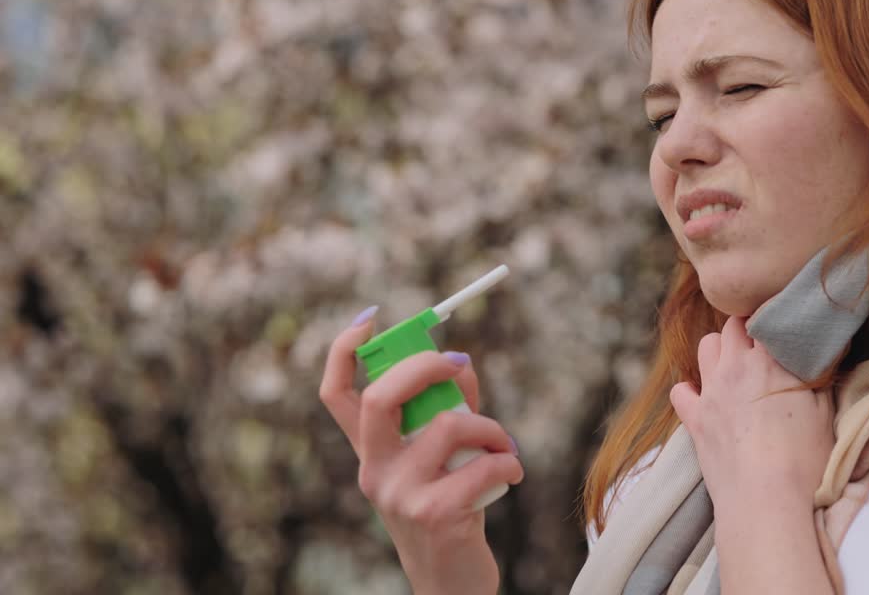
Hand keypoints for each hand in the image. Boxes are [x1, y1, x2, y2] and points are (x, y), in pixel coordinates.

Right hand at [319, 313, 521, 594]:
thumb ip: (449, 408)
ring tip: (503, 444)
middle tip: (458, 363)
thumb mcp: (443, 458)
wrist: (451, 582)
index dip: (342, 351)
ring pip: (448, 426)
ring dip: (490, 426)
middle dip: (424, 367)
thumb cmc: (451, 510)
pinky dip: (509, 462)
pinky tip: (512, 474)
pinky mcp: (434, 515)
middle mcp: (374, 471)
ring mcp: (400, 495)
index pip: (336, 395)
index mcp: (371, 452)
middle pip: (380, 398)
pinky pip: (484, 466)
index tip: (369, 320)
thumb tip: (461, 361)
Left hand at [669, 316, 832, 509]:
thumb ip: (821, 376)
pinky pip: (681, 391)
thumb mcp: (826, 412)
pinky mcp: (694, 420)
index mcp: (770, 360)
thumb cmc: (805, 460)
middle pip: (733, 326)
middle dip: (748, 330)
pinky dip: (690, 390)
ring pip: (706, 346)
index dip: (777, 322)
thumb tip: (827, 352)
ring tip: (738, 369)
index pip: (767, 318)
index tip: (788, 331)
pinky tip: (706, 399)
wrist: (766, 502)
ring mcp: (711, 392)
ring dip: (720, 351)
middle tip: (765, 350)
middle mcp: (735, 367)